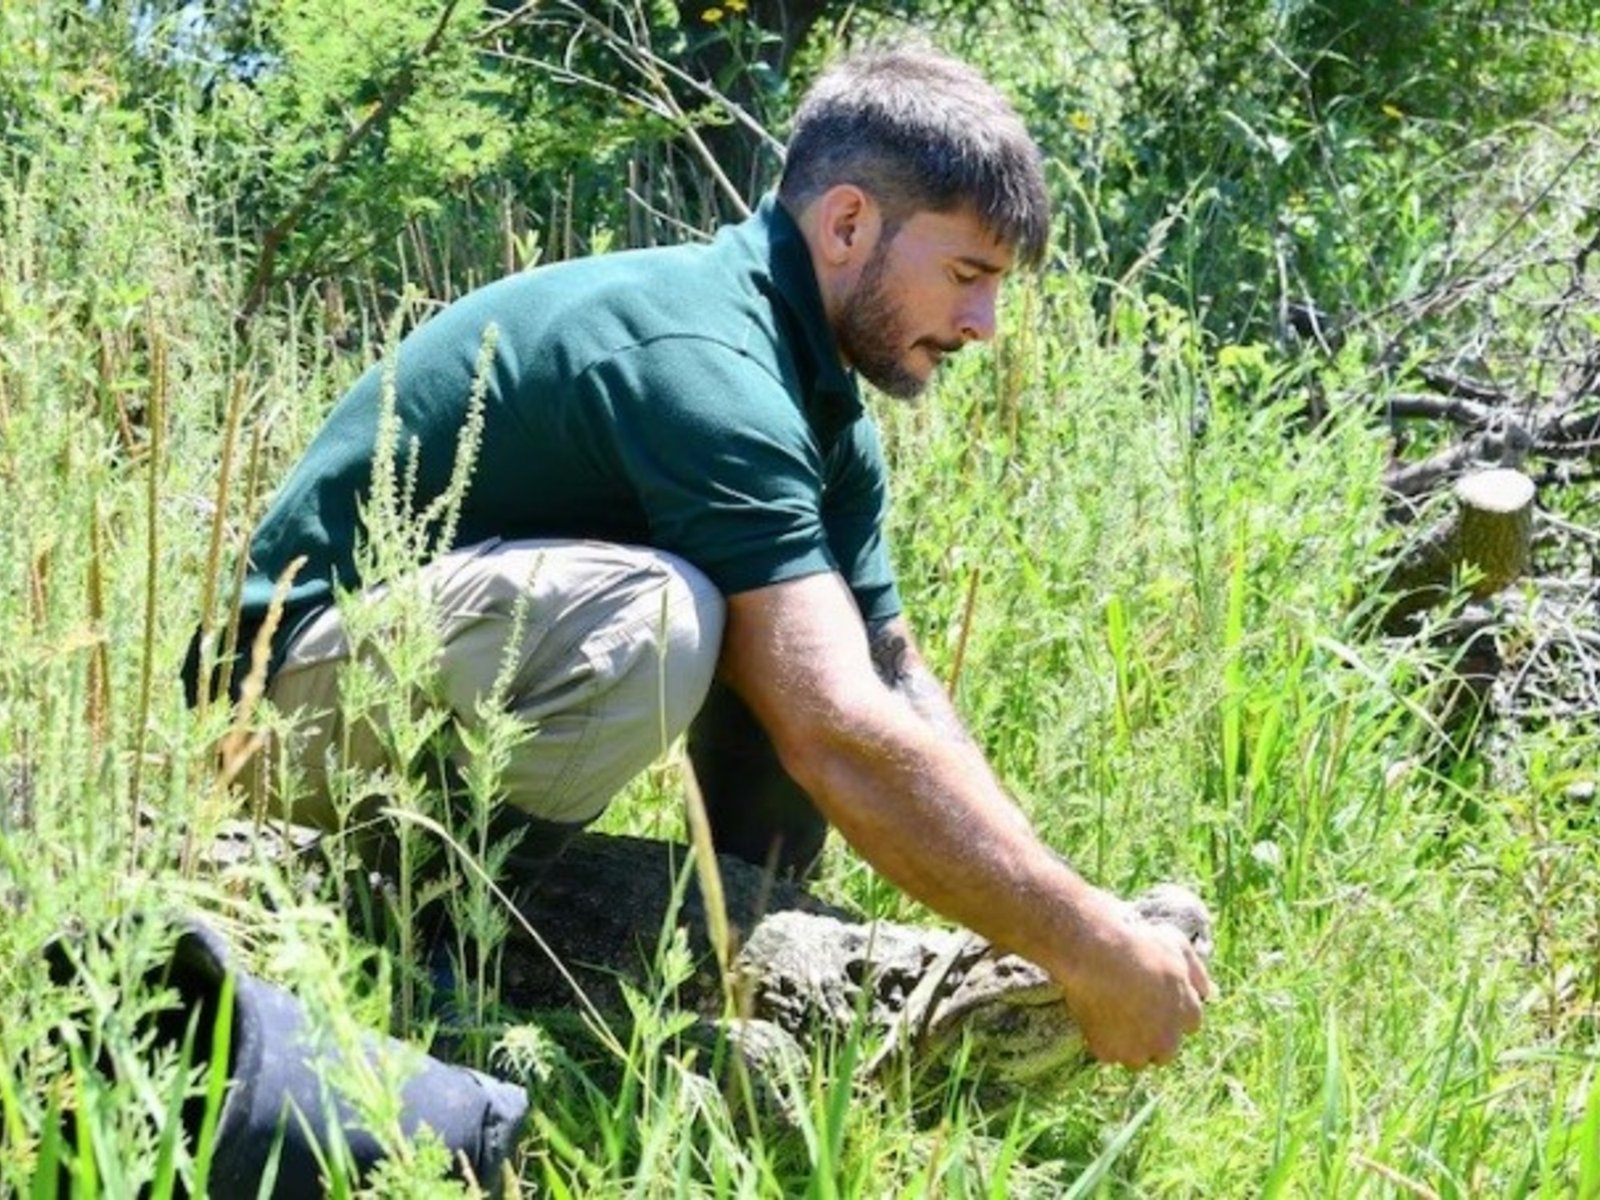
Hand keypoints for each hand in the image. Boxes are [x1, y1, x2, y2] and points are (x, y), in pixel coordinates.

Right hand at [1056, 893, 1210, 1068]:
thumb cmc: (1140, 946)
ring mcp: (1138, 1050)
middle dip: (1153, 1037)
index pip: (1189, 1025)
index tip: (1157, 999)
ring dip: (1128, 1044)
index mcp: (1188, 1016)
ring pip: (1136, 1058)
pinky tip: (1095, 1017)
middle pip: (1164, 1050)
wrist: (1099, 956)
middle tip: (1133, 1012)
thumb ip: (1197, 972)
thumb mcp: (1178, 945)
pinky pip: (1107, 1053)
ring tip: (1112, 1017)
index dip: (1173, 1012)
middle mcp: (1168, 1041)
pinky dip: (1102, 1040)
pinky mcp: (1109, 1053)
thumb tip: (1210, 991)